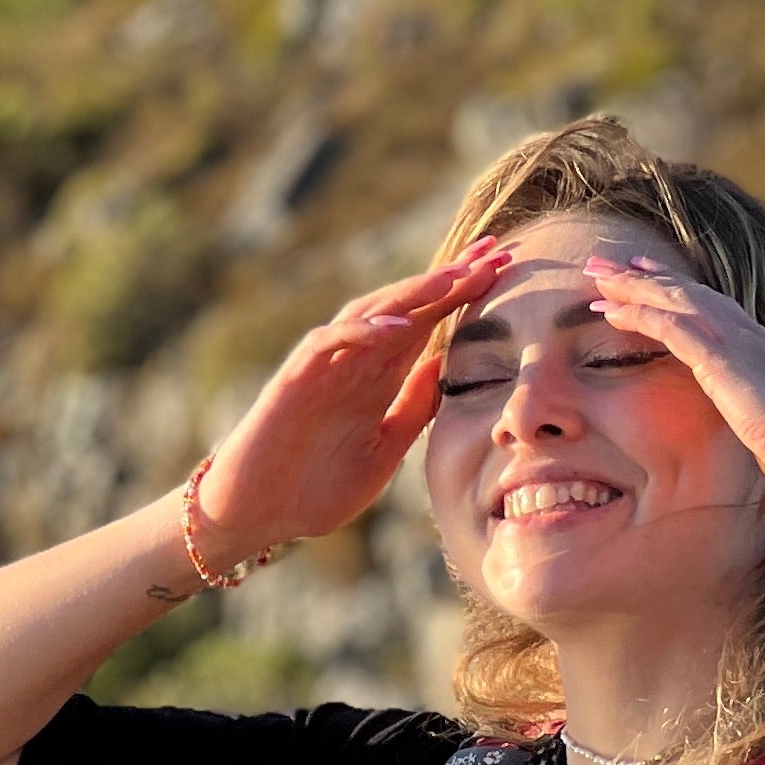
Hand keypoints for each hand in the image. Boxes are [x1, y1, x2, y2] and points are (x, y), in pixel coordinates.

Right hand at [197, 245, 510, 555]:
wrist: (258, 514)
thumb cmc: (316, 486)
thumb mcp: (385, 449)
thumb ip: (414, 408)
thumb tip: (449, 369)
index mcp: (379, 376)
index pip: (429, 322)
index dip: (465, 294)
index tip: (506, 269)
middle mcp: (354, 361)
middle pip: (408, 306)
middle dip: (451, 278)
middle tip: (496, 249)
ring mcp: (324, 366)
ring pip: (372, 313)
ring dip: (414, 293)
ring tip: (456, 275)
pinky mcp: (294, 379)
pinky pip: (329, 344)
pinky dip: (363, 332)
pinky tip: (400, 325)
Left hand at [575, 253, 764, 486]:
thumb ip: (762, 417)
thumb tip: (758, 435)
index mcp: (764, 348)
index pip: (712, 306)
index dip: (677, 289)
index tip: (647, 275)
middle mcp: (750, 335)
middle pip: (688, 292)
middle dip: (645, 276)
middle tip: (608, 264)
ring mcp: (737, 343)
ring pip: (674, 300)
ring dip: (632, 286)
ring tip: (597, 275)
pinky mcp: (722, 360)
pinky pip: (670, 327)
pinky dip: (639, 313)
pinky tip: (610, 310)